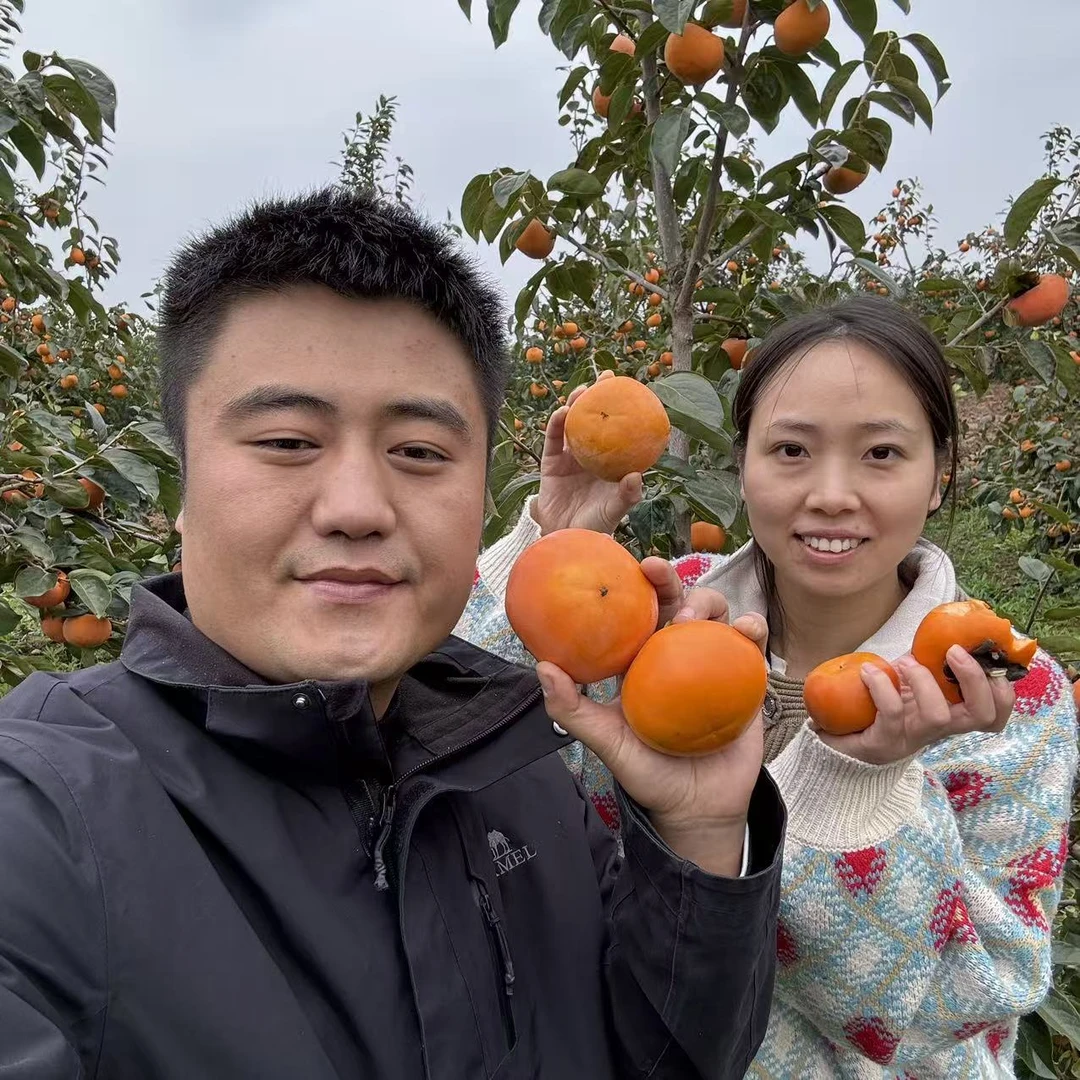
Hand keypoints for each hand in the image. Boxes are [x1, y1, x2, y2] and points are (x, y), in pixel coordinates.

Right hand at [532, 370, 643, 535]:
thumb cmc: (595, 526)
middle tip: (607, 378)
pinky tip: (561, 413)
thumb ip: (626, 496)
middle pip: (596, 420)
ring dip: (576, 405)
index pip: (619, 430)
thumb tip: (636, 476)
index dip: (625, 409)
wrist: (564, 539)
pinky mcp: (551, 463)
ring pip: (573, 424)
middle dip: (600, 397)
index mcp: (611, 462)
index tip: (632, 389)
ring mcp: (571, 457)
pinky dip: (556, 425)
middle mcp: (592, 455)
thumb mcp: (614, 511)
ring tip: (582, 392)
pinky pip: (553, 440)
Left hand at [537, 582, 767, 876]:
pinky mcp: (745, 676)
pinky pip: (751, 643)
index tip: (628, 565)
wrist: (697, 809)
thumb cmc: (647, 772)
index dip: (633, 583)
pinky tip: (745, 632)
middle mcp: (675, 652)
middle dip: (670, 579)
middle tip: (659, 576)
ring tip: (694, 621)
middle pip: (676, 599)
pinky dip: (751, 628)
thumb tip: (543, 668)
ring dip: (708, 602)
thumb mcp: (605, 741)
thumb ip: (573, 709)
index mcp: (640, 657)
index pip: (636, 610)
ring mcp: (712, 660)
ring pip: (715, 611)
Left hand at [811, 647, 1015, 765]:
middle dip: (975, 679)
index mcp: (953, 712)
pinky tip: (868, 671)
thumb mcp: (912, 676)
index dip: (1002, 690)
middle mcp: (941, 729)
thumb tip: (946, 623)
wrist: (845, 735)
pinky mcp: (885, 742)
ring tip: (905, 663)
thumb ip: (929, 658)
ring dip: (923, 681)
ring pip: (938, 716)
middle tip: (953, 651)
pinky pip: (892, 713)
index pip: (996, 712)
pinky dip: (882, 686)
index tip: (986, 657)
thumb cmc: (884, 700)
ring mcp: (914, 737)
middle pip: (983, 715)